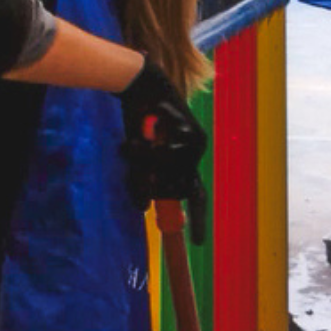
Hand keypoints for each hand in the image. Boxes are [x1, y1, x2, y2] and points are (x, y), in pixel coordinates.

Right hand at [119, 60, 207, 242]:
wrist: (139, 87)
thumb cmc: (138, 121)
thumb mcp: (137, 157)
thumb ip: (142, 180)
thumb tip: (143, 208)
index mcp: (185, 164)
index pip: (195, 198)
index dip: (198, 220)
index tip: (199, 242)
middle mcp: (195, 156)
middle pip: (177, 190)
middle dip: (152, 182)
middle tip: (134, 163)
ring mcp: (198, 145)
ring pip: (170, 173)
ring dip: (144, 163)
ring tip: (131, 144)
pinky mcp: (193, 134)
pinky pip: (167, 156)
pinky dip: (147, 150)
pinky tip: (142, 132)